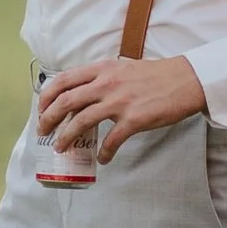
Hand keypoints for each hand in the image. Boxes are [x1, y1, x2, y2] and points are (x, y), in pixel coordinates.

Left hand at [32, 51, 206, 164]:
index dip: (46, 97)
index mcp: (102, 70)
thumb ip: (102, 77)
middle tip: (43, 132)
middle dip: (48, 119)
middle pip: (65, 102)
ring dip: (66, 138)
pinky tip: (103, 159)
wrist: (185, 80)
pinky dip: (104, 153)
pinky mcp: (134, 120)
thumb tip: (82, 93)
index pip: (63, 80)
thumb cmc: (155, 75)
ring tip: (61, 148)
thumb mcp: (122, 68)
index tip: (41, 109)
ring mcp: (119, 102)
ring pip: (80, 122)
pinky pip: (111, 141)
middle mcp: (106, 84)